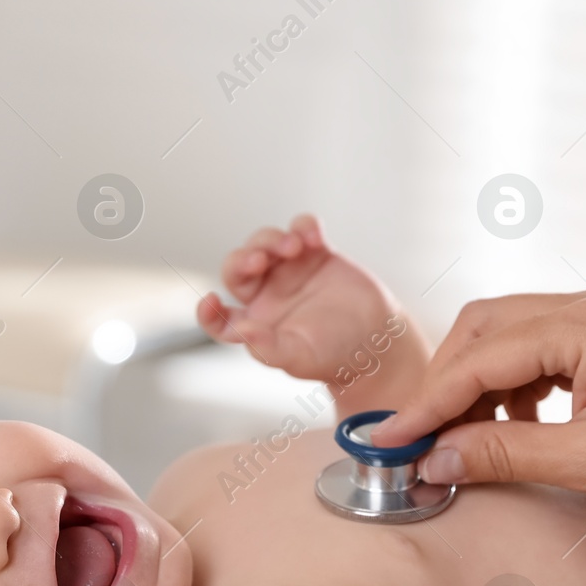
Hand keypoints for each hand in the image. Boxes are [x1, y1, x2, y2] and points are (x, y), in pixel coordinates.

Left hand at [197, 214, 421, 385]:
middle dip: (243, 259)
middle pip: (239, 267)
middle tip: (259, 259)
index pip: (221, 318)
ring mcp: (291, 271)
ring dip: (271, 240)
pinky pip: (302, 230)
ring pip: (265, 243)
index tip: (210, 301)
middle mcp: (268, 295)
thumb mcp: (300, 358)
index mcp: (256, 324)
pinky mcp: (317, 254)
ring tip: (294, 246)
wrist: (377, 340)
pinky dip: (304, 226)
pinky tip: (313, 237)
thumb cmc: (335, 355)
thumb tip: (243, 331)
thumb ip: (269, 349)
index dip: (208, 313)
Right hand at [369, 289, 585, 536]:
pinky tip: (515, 429)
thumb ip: (503, 454)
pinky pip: (541, 348)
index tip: (390, 439)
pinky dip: (514, 387)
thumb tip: (435, 458)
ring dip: (478, 385)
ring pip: (510, 336)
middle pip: (485, 328)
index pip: (479, 357)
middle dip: (446, 383)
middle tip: (418, 439)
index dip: (427, 402)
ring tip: (466, 441)